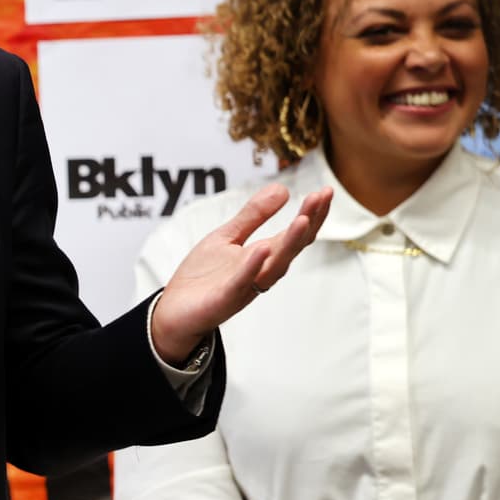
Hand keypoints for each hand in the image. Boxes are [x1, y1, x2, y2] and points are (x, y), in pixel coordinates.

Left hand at [149, 184, 332, 361]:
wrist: (174, 310)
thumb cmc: (202, 276)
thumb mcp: (227, 236)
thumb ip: (253, 215)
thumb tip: (282, 188)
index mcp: (263, 255)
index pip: (295, 234)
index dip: (312, 213)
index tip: (326, 191)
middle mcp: (261, 271)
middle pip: (291, 247)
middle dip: (308, 222)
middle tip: (322, 197)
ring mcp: (245, 285)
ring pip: (275, 265)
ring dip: (289, 243)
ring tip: (302, 220)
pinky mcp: (225, 298)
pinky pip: (242, 282)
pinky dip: (253, 266)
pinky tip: (261, 248)